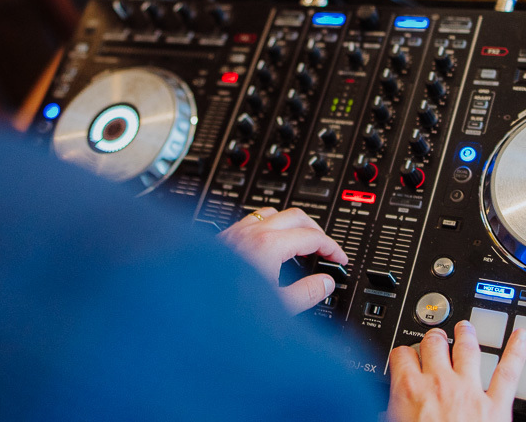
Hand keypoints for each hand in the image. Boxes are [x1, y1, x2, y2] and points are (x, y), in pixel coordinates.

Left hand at [218, 207, 348, 313]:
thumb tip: (324, 282)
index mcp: (267, 245)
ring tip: (302, 244)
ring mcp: (235, 232)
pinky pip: (254, 220)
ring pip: (273, 213)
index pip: (311, 236)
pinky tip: (273, 246)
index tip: (339, 259)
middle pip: (296, 215)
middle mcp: (250, 232)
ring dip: (293, 224)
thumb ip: (306, 293)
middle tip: (326, 249)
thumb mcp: (277, 309)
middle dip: (316, 230)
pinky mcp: (224, 238)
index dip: (331, 247)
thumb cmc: (224, 312)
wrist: (187, 309)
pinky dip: (272, 226)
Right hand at [387, 321, 525, 421]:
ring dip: (466, 334)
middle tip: (435, 338)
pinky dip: (516, 352)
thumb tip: (385, 413)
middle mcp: (440, 383)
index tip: (405, 357)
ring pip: (468, 349)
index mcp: (409, 390)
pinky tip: (521, 337)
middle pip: (434, 344)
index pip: (402, 355)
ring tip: (466, 327)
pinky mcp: (497, 405)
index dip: (403, 354)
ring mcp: (470, 390)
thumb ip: (391, 416)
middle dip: (433, 338)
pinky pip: (508, 372)